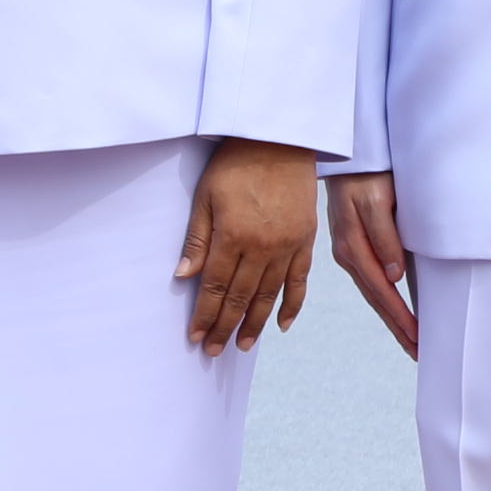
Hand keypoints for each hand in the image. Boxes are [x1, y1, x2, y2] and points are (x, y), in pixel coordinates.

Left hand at [178, 138, 316, 352]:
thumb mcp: (205, 195)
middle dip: (225, 326)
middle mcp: (263, 246)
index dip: (205, 314)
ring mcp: (288, 246)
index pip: (215, 286)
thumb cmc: (235, 163)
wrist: (281, 140)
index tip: (196, 336)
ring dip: (255, 323)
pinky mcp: (306, 241)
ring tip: (243, 345)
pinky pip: (300, 281)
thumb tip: (184, 276)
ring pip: (269, 295)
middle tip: (214, 351)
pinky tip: (281, 325)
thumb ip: (197, 238)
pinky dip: (291, 306)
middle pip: (240, 297)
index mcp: (233, 235)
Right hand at [327, 169, 419, 358]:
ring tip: (409, 340)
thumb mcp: (374, 201)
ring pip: (373, 294)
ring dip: (391, 318)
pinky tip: (391, 309)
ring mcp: (348, 251)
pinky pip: (369, 281)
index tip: (418, 339)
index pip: (382, 292)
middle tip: (418, 353)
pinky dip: (383, 300)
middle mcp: (348, 254)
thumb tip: (393, 275)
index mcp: (353, 247)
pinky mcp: (353, 245)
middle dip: (397, 328)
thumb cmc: (364, 173)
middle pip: (376, 300)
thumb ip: (384, 236)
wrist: (347, 152)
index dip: (400, 317)